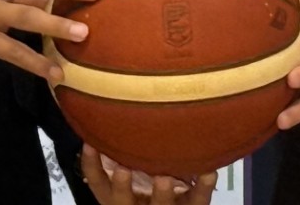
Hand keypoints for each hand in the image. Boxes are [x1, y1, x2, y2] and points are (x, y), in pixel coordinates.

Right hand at [80, 145, 216, 204]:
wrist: (176, 203)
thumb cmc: (148, 177)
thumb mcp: (131, 167)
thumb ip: (123, 147)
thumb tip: (112, 104)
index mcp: (117, 195)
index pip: (97, 182)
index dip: (90, 165)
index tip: (90, 144)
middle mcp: (136, 203)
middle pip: (122, 201)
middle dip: (121, 187)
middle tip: (123, 170)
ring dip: (161, 194)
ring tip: (163, 179)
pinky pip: (198, 200)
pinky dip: (204, 186)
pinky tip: (209, 171)